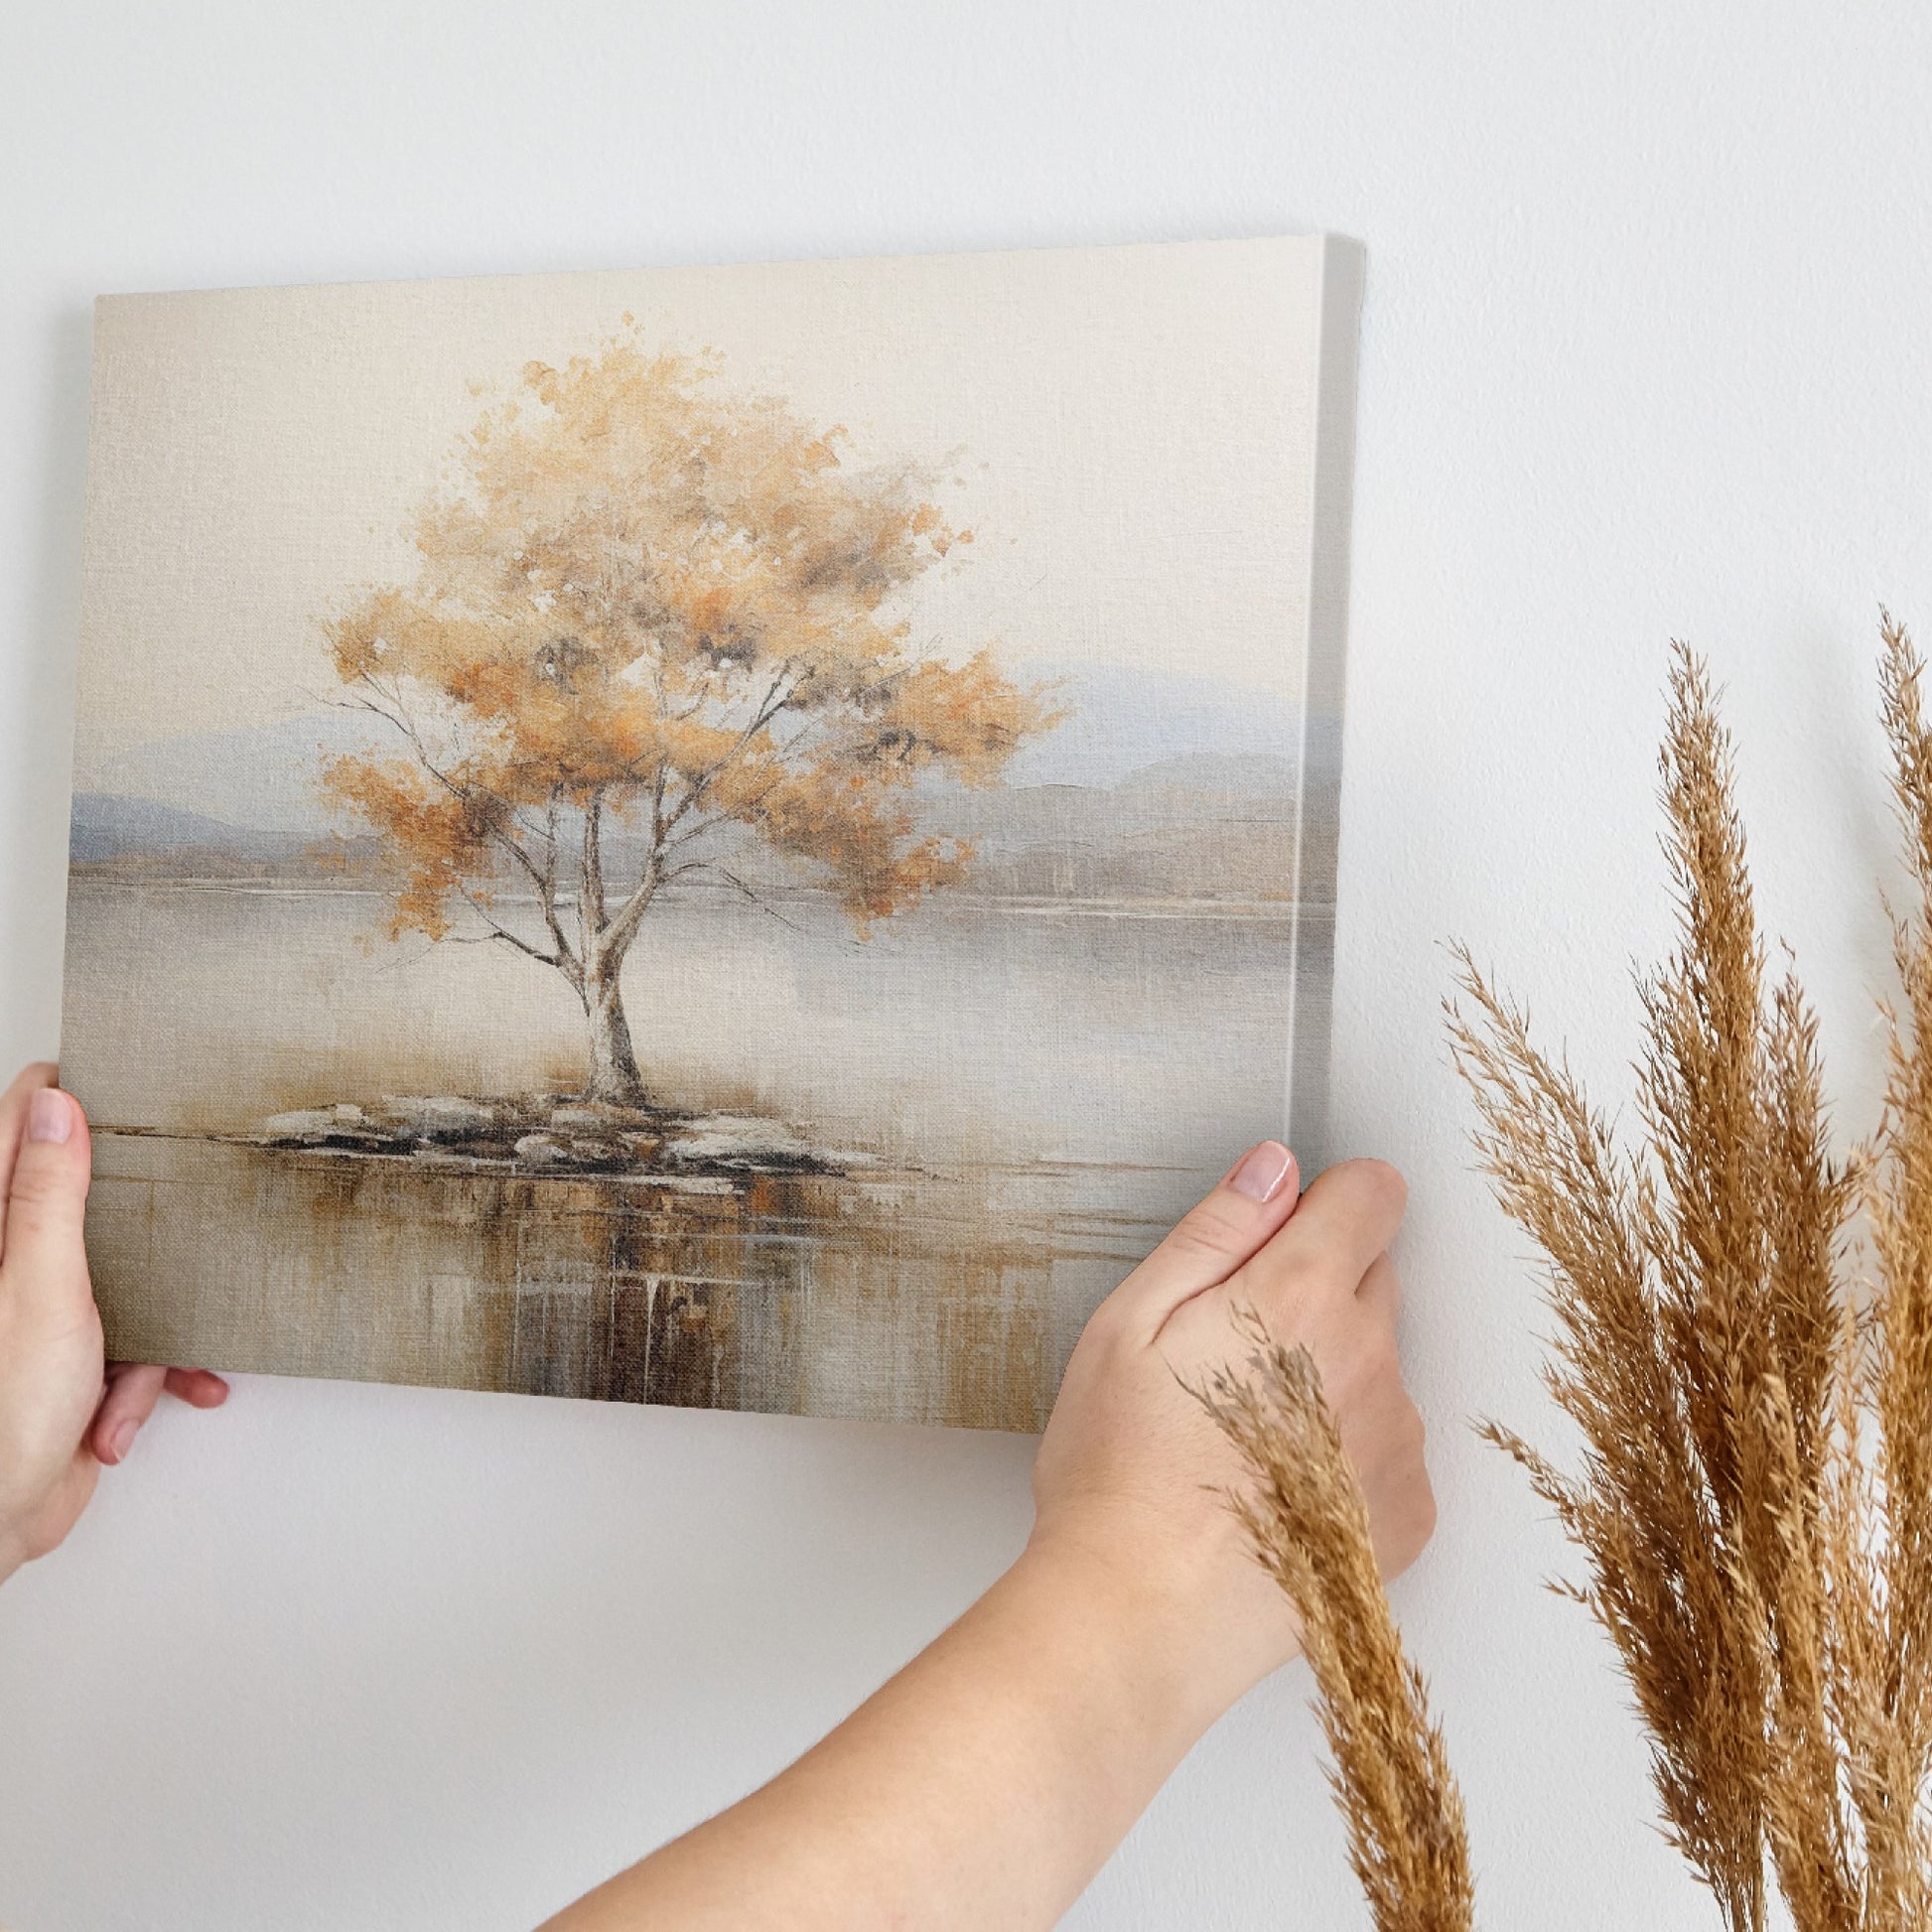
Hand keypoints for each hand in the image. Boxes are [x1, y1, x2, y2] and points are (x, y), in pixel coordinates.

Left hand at [0, 1063, 228, 1582]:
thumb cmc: (3, 1416)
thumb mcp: (42, 1288)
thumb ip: (49, 1196)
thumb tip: (56, 1107)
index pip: (19, 1125)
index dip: (67, 1099)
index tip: (119, 1087)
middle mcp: (13, 1264)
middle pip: (83, 1198)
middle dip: (138, 1223)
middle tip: (168, 1210)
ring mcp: (43, 1310)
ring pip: (124, 1275)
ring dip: (149, 1327)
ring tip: (140, 1365)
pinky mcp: (72, 1356)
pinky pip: (132, 1341)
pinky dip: (144, 1376)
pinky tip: (131, 1409)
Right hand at [545, 1144, 1435, 1931]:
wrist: (1142, 1619)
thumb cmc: (1120, 1476)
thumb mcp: (1129, 1323)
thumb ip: (1214, 1232)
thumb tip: (1273, 1169)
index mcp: (1299, 1297)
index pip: (1373, 1194)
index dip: (1327, 1201)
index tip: (1284, 1233)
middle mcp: (1370, 1361)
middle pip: (1375, 1277)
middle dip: (1317, 1290)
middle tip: (1230, 1350)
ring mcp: (1396, 1442)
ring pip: (1381, 1365)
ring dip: (1333, 1375)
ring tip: (1244, 1434)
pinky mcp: (1406, 1515)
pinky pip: (1390, 1448)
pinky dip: (1349, 1455)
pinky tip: (1276, 1486)